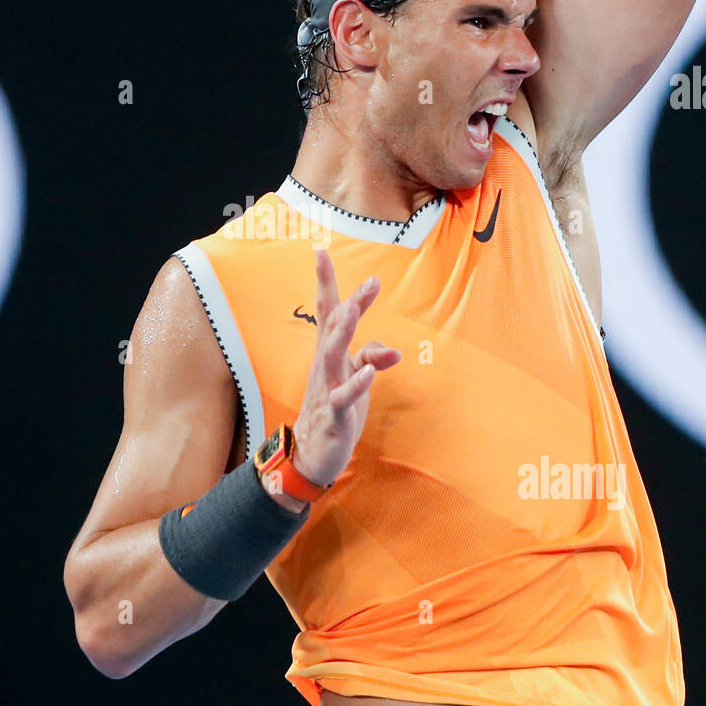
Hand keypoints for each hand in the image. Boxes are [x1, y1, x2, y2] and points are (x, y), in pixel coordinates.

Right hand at [292, 248, 401, 485]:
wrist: (311, 453)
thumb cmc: (334, 409)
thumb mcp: (356, 379)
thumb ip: (370, 358)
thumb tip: (394, 352)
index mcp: (329, 353)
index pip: (326, 312)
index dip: (325, 283)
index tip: (321, 252)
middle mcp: (325, 365)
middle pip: (334, 328)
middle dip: (350, 303)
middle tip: (370, 281)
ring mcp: (328, 388)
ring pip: (333, 356)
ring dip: (344, 334)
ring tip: (353, 312)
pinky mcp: (334, 414)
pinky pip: (344, 397)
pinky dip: (357, 383)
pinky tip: (369, 372)